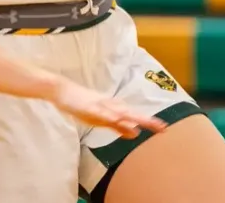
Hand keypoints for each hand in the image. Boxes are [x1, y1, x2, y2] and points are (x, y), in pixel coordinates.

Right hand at [50, 79, 166, 137]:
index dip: (148, 122)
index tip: (163, 129)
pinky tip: (116, 118)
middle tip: (161, 128)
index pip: (134, 116)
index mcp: (113, 108)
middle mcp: (109, 105)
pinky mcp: (88, 106)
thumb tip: (135, 133)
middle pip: (130, 114)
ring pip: (117, 112)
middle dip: (145, 120)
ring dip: (131, 117)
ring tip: (144, 123)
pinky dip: (109, 115)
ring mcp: (99, 105)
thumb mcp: (101, 118)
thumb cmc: (81, 103)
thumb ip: (117, 126)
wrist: (62, 90)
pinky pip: (100, 111)